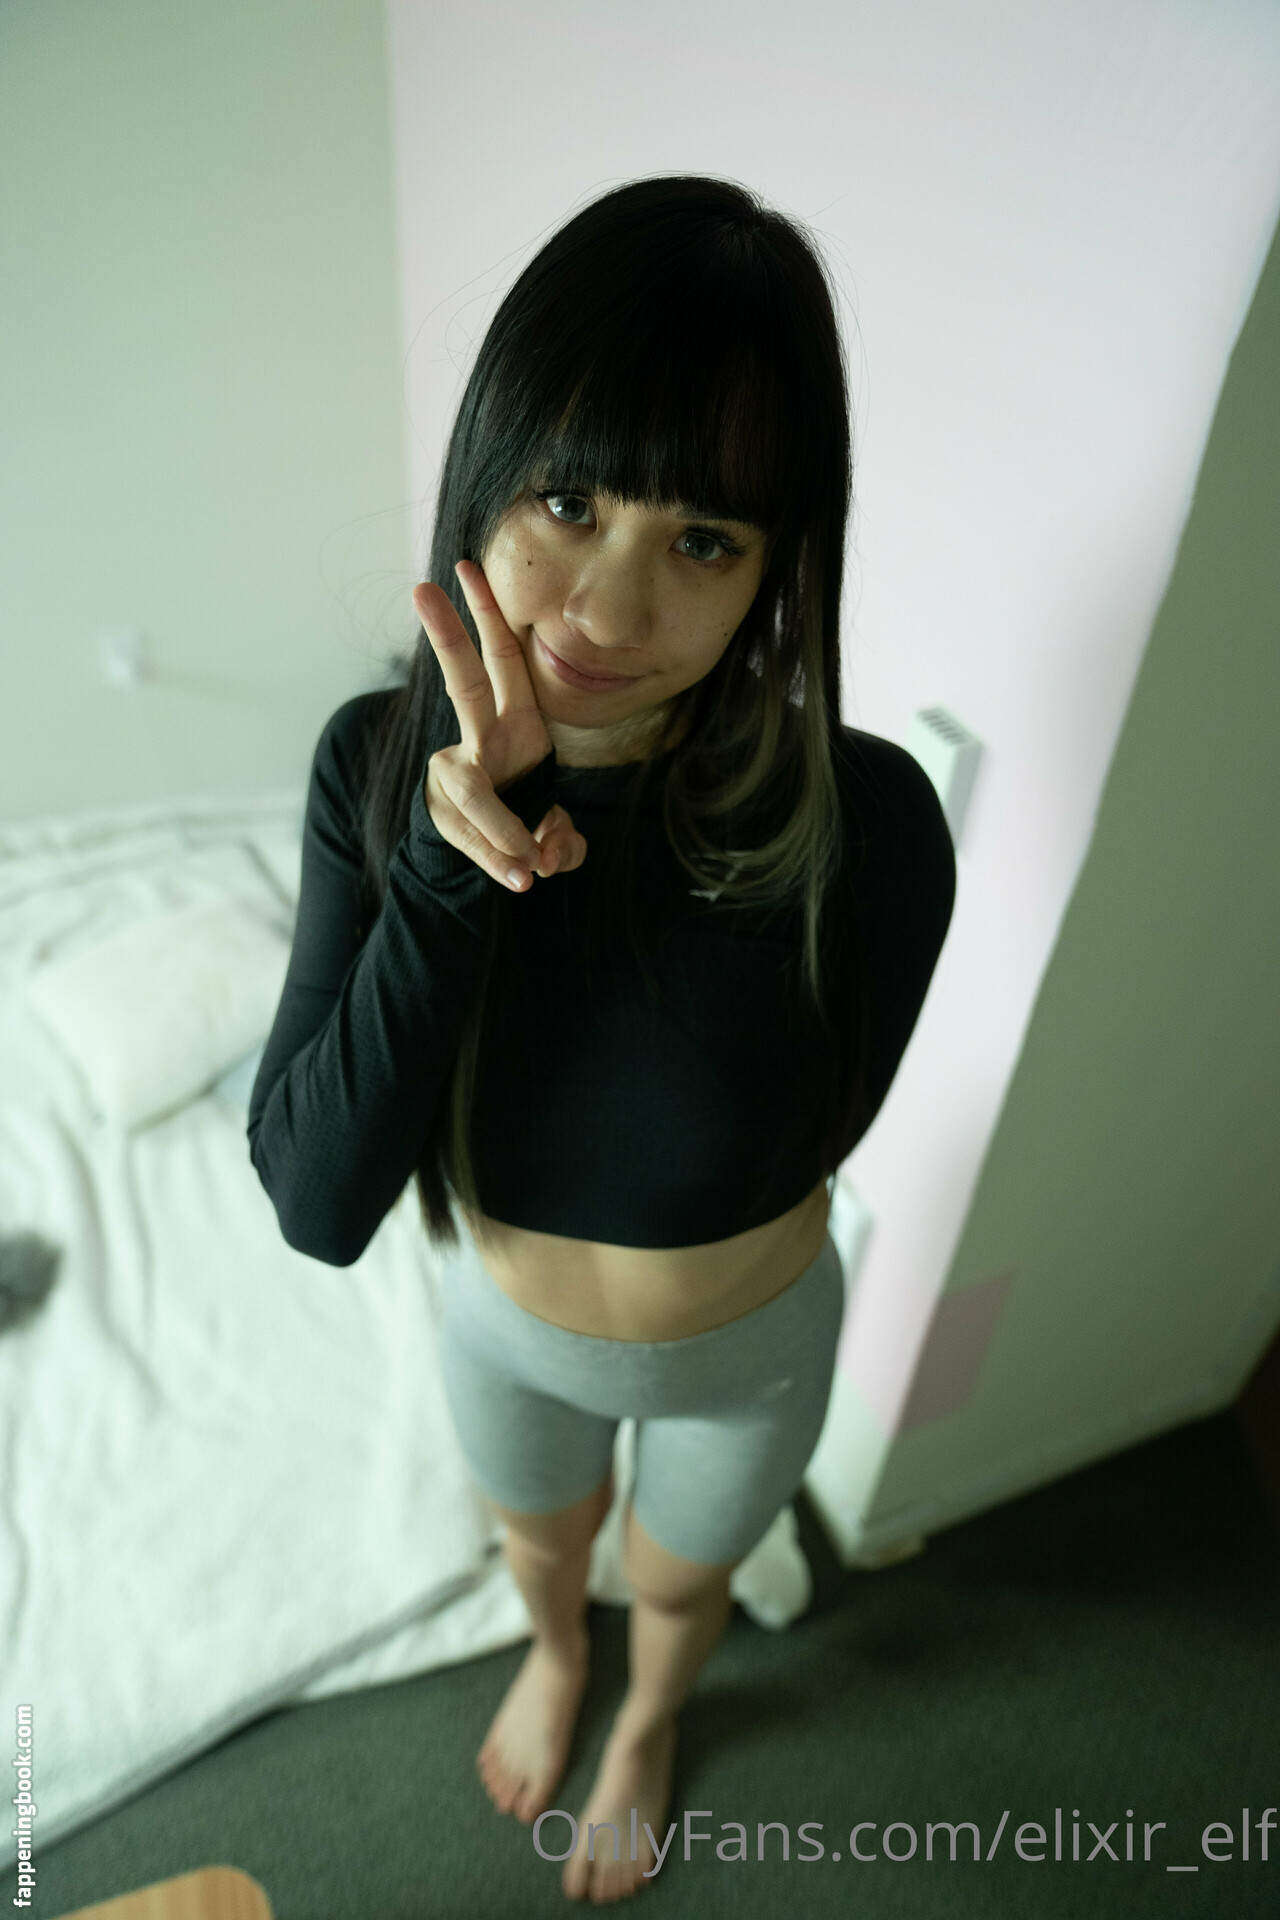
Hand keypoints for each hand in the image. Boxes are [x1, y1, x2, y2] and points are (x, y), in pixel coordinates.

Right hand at [414, 561, 587, 891]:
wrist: (490, 860)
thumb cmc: (528, 824)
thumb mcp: (557, 829)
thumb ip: (562, 839)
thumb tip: (551, 856)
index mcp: (513, 724)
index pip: (501, 661)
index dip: (486, 618)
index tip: (463, 569)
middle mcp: (479, 741)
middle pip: (463, 684)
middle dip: (447, 637)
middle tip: (420, 590)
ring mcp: (457, 776)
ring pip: (474, 794)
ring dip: (505, 833)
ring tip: (529, 868)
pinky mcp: (446, 815)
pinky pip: (480, 840)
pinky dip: (503, 862)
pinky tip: (521, 878)